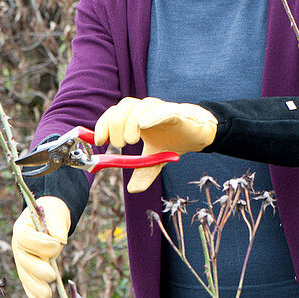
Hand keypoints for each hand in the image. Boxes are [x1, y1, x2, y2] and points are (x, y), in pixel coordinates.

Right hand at [11, 197, 70, 297]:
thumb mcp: (56, 214)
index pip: (25, 238)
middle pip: (24, 260)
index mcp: (21, 228)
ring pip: (25, 275)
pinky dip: (33, 294)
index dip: (39, 244)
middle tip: (52, 276)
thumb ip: (57, 225)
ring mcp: (21, 259)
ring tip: (48, 296)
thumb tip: (59, 240)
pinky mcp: (28, 270)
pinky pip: (28, 283)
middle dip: (37, 270)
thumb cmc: (52, 215)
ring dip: (35, 287)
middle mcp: (18, 246)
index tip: (56, 245)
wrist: (49, 219)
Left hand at [95, 97, 216, 191]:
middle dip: (115, 126)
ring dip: (129, 123)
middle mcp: (145, 110)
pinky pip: (161, 111)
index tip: (98, 141)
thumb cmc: (174, 140)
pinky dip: (151, 116)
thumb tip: (132, 189)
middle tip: (120, 144)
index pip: (114, 114)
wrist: (200, 134)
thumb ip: (143, 172)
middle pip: (123, 108)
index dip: (103, 125)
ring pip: (138, 108)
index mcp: (136, 118)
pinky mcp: (176, 113)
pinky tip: (143, 124)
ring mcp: (159, 110)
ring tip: (132, 141)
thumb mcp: (155, 160)